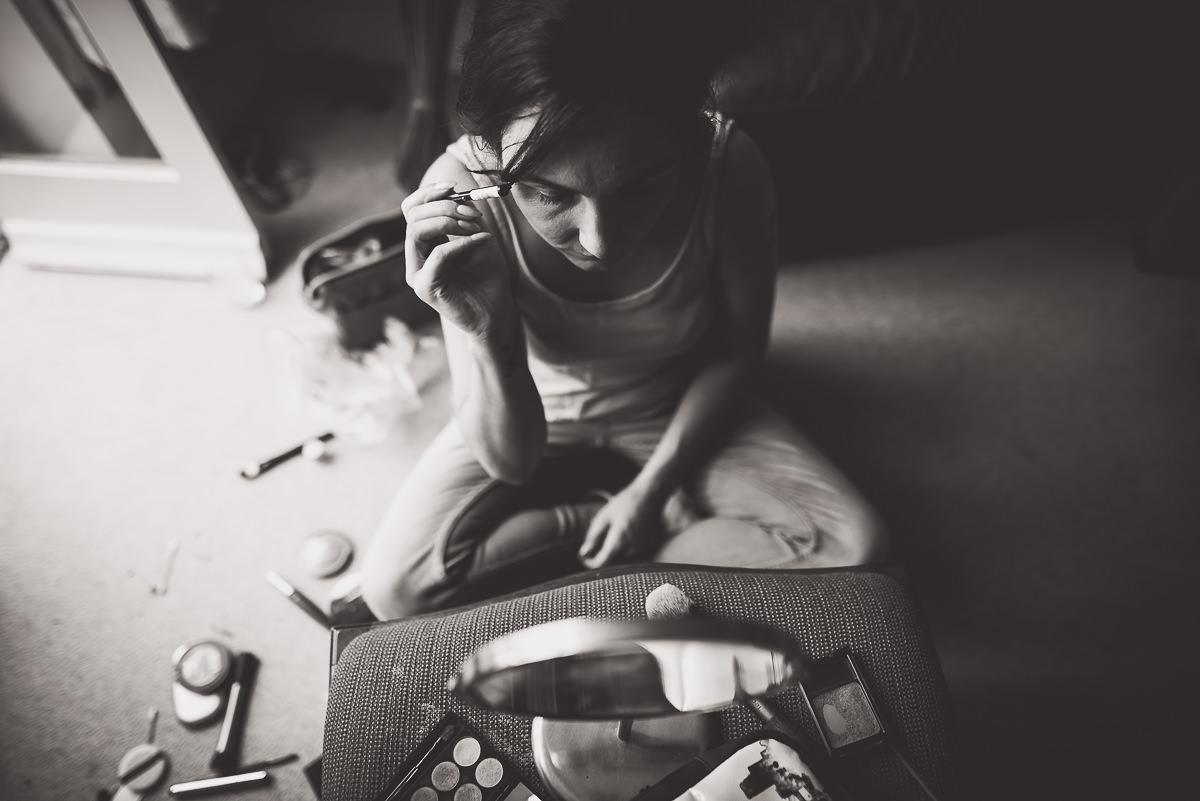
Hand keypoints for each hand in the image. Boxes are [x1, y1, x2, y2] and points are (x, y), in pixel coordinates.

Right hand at [402, 181, 516, 340]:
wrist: (498, 311)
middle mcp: (416, 257)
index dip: (428, 193)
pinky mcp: (425, 288)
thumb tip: (455, 193)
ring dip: (448, 221)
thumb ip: (463, 216)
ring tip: (475, 227)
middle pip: (412, 217)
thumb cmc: (489, 276)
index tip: (453, 187)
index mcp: (424, 243)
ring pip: (416, 232)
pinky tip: (480, 241)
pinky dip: (459, 244)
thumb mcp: (478, 236)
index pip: (412, 209)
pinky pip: (436, 255)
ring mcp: (418, 273)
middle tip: (473, 213)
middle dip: (444, 207)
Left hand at [578, 483, 665, 567]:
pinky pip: (632, 553)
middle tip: (599, 536)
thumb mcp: (604, 516)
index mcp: (618, 542)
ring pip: (621, 558)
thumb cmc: (625, 503)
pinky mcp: (649, 546)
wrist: (650, 495)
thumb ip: (593, 537)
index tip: (584, 555)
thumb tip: (584, 552)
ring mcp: (642, 549)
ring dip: (614, 550)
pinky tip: (626, 531)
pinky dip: (625, 547)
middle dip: (601, 553)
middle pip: (611, 562)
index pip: (600, 564)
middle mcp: (632, 550)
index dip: (589, 562)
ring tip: (615, 530)